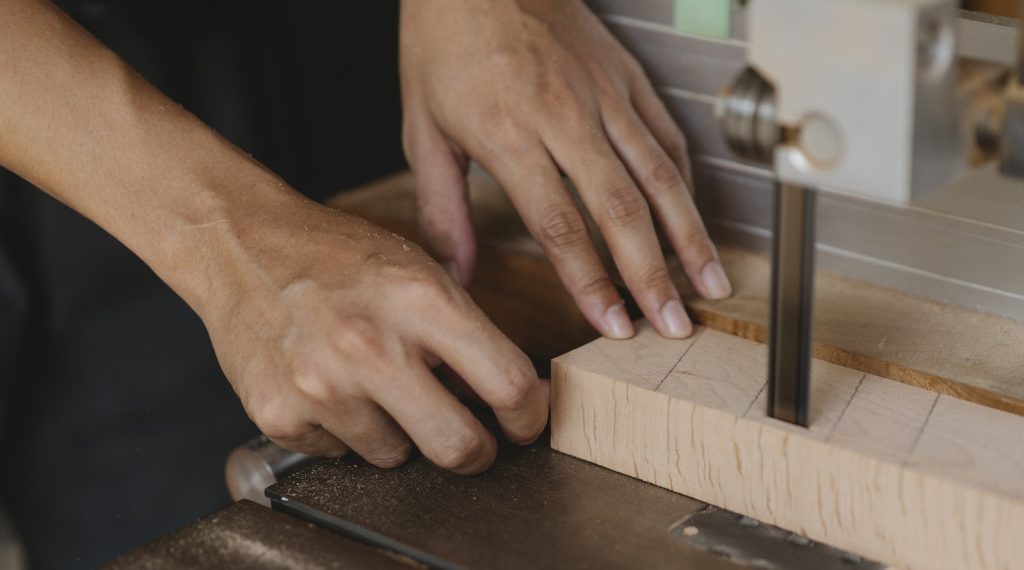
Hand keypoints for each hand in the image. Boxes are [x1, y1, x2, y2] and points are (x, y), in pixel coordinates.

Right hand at [200, 202, 546, 472]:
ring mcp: (320, 387)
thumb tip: (514, 394)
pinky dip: (343, 430)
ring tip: (372, 384)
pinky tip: (329, 386)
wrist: (240, 246)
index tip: (524, 420)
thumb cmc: (337, 257)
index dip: (529, 414)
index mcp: (419, 300)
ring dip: (398, 432)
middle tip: (472, 439)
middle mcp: (370, 346)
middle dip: (475, 451)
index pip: (507, 384)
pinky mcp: (278, 416)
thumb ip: (465, 331)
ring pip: (396, 456)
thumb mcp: (416, 270)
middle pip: (459, 447)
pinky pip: (339, 454)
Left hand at [400, 0, 731, 340]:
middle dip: (652, 274)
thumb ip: (442, 209)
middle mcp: (565, 116)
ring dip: (687, 234)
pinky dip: (684, 181)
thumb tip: (456, 274)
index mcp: (509, 133)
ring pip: (658, 174)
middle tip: (674, 324)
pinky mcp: (624, 76)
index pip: (560, 225)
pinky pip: (664, 134)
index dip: (590, 281)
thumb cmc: (443, 43)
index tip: (613, 324)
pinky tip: (693, 217)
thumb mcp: (422, 129)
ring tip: (710, 282)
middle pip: (621, 209)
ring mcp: (603, 94)